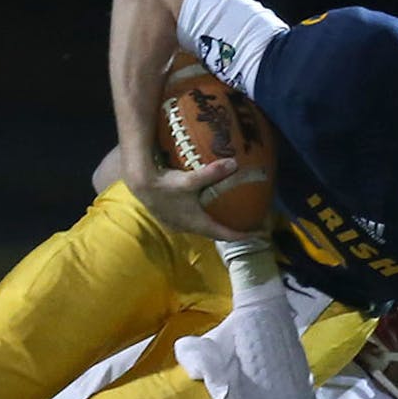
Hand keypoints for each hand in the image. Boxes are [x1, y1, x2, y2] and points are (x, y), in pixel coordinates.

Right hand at [127, 158, 258, 240]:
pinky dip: (202, 218)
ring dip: (215, 224)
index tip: (257, 234)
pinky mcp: (169, 218)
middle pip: (214, 233)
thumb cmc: (165, 185)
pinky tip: (203, 208)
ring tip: (227, 217)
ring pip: (201, 228)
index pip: (225, 235)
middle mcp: (188, 228)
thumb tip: (234, 163)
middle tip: (245, 224)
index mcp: (197, 223)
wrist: (140, 185)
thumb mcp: (191, 180)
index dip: (242, 235)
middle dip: (230, 230)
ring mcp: (177, 225)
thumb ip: (212, 172)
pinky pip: (191, 222)